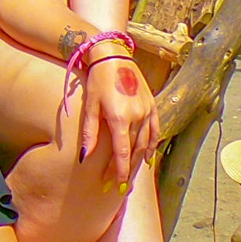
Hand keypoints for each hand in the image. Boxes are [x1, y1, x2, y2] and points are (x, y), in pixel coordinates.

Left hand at [77, 56, 156, 177]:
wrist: (113, 56)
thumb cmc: (97, 80)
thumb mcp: (90, 106)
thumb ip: (89, 133)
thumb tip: (85, 157)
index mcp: (120, 118)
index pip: (122, 152)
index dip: (121, 170)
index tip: (119, 185)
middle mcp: (137, 116)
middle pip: (134, 150)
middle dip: (127, 168)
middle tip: (119, 184)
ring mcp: (147, 111)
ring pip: (146, 143)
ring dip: (140, 161)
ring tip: (132, 174)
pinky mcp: (153, 105)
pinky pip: (155, 131)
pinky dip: (152, 145)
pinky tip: (148, 157)